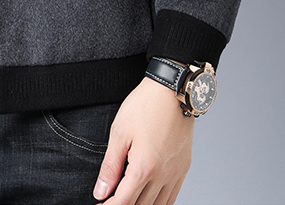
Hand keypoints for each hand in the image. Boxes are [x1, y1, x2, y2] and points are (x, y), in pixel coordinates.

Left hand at [93, 76, 193, 204]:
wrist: (172, 91)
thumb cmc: (144, 106)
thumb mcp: (119, 132)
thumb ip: (110, 166)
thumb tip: (101, 191)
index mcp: (144, 167)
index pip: (124, 201)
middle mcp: (163, 175)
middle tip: (108, 202)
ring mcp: (176, 173)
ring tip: (126, 200)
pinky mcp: (183, 168)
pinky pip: (173, 196)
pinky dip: (159, 203)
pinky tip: (149, 199)